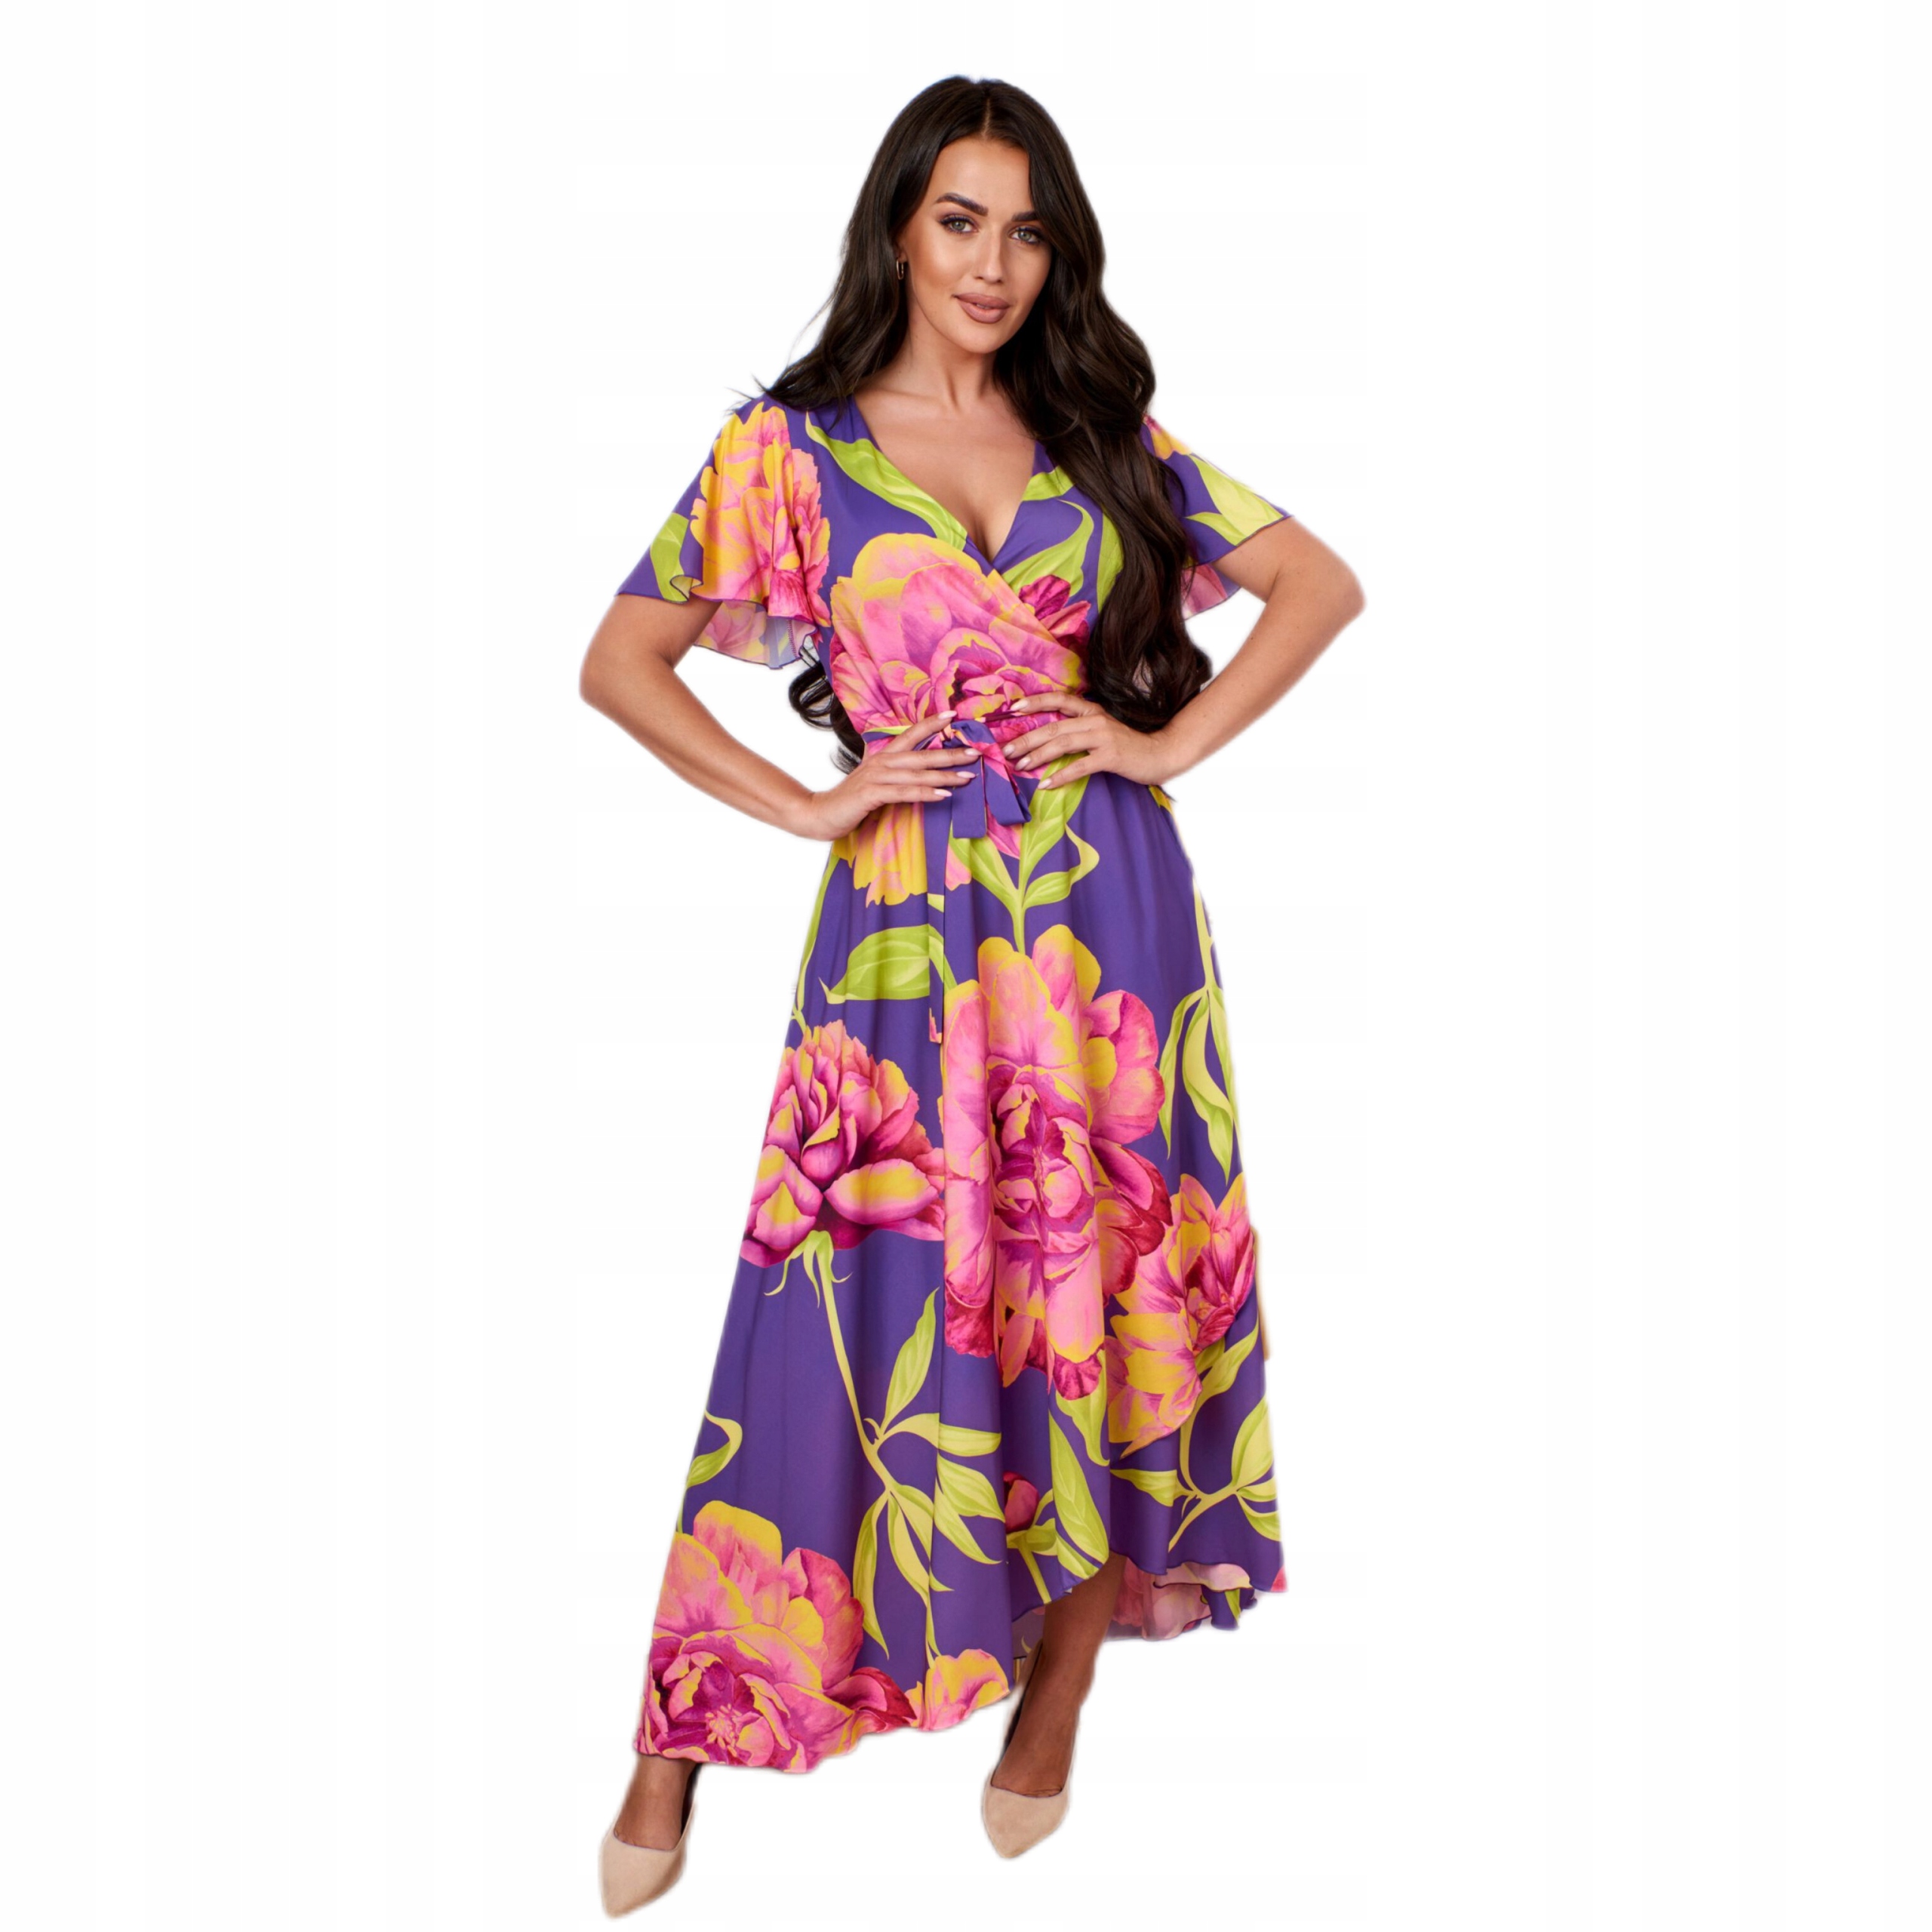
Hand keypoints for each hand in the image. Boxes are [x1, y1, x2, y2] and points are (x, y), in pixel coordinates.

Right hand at [788, 710, 984, 841]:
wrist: (820, 813)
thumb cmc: (851, 799)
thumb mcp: (873, 780)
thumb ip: (892, 772)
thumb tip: (915, 768)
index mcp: (883, 756)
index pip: (910, 733)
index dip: (931, 723)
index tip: (954, 714)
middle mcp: (881, 762)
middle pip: (921, 754)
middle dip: (950, 753)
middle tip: (975, 752)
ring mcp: (876, 778)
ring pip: (917, 773)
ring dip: (944, 775)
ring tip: (967, 777)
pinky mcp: (872, 795)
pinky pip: (905, 793)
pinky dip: (925, 793)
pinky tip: (943, 795)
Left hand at [1002, 693, 1180, 789]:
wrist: (1161, 754)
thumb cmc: (1128, 746)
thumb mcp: (1103, 732)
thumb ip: (1081, 731)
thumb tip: (1050, 740)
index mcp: (1092, 712)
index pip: (1060, 700)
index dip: (1036, 702)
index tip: (1014, 709)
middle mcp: (1095, 720)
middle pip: (1054, 727)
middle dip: (1027, 739)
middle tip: (1006, 751)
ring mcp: (1104, 737)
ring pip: (1063, 743)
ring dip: (1038, 756)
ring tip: (1020, 766)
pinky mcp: (1110, 756)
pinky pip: (1080, 766)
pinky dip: (1061, 775)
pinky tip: (1046, 783)